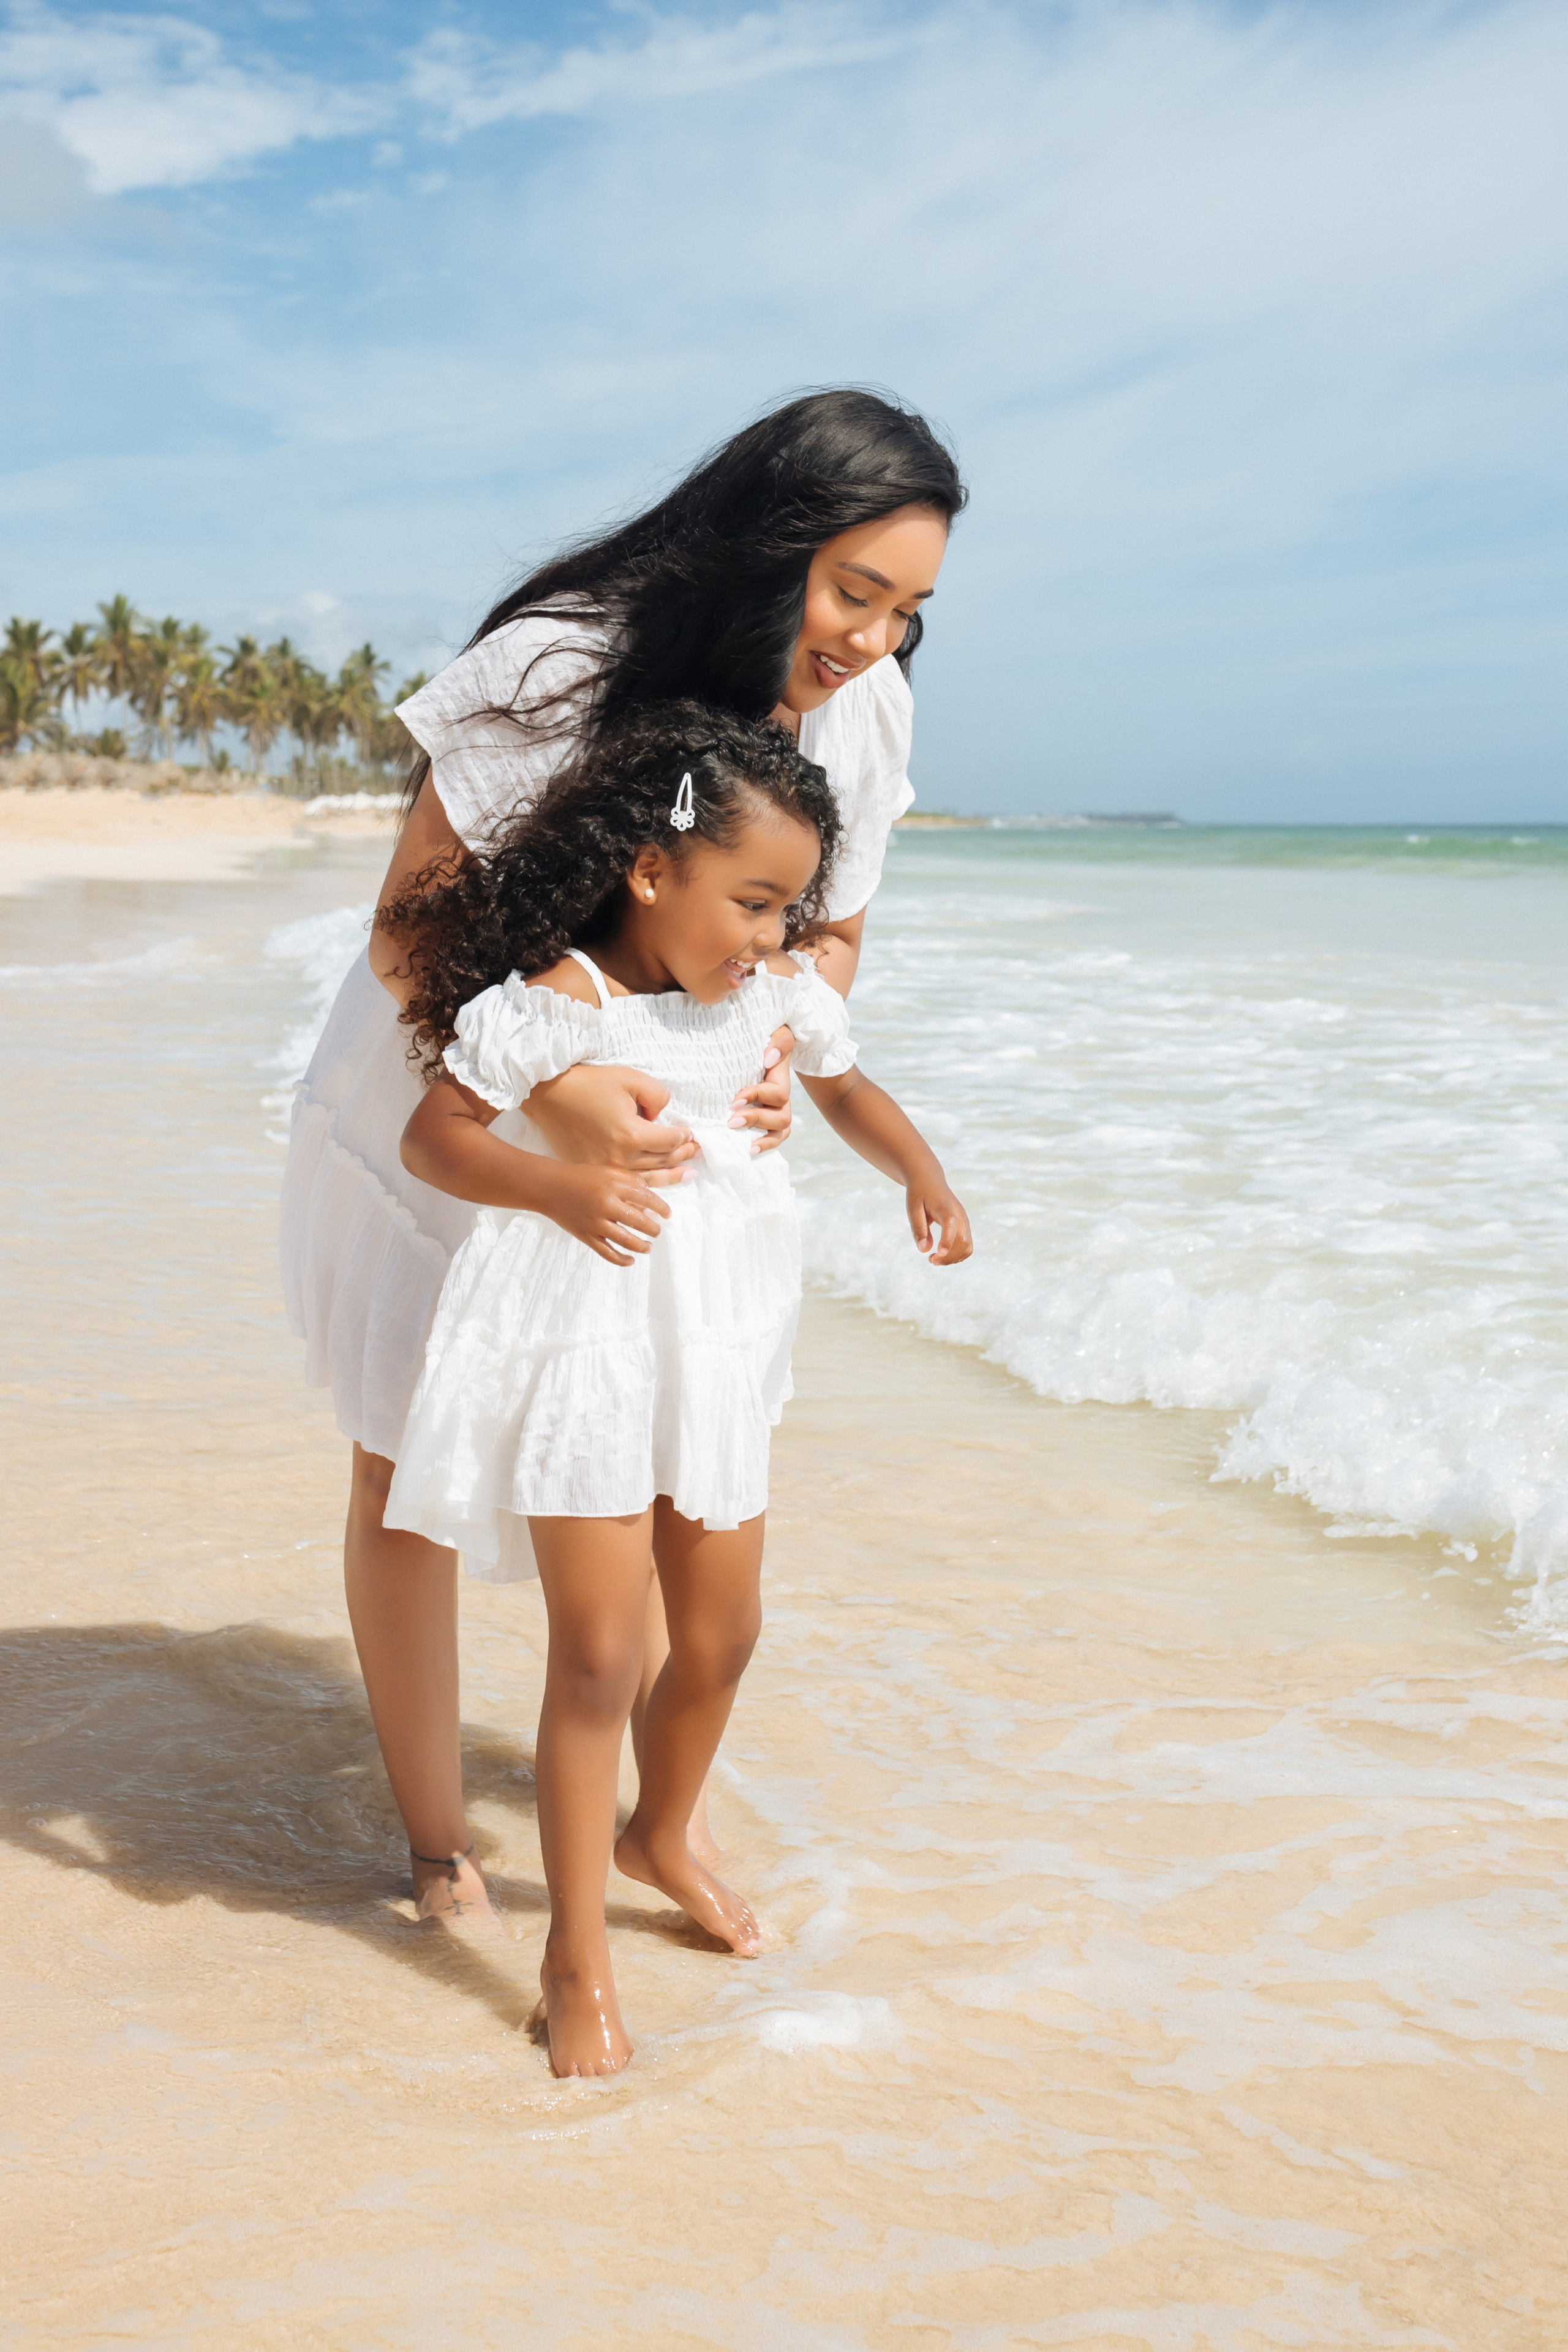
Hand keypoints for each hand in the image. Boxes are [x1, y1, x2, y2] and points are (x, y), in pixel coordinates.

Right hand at [527, 1063, 699, 1180]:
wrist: (548, 1096)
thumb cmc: (588, 1084)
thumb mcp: (630, 1079)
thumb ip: (658, 1096)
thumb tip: (663, 1116)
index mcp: (632, 1134)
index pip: (670, 1141)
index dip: (684, 1136)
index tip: (690, 1133)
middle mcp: (620, 1158)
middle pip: (662, 1162)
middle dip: (683, 1156)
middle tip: (696, 1153)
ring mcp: (604, 1168)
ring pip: (647, 1179)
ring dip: (670, 1177)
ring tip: (686, 1175)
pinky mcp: (592, 1170)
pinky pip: (624, 1184)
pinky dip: (643, 1188)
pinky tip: (653, 1191)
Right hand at [541, 1164, 677, 1266]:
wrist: (550, 1187)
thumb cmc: (581, 1177)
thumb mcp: (607, 1171)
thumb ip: (630, 1182)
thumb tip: (650, 1203)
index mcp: (614, 1185)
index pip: (647, 1199)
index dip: (662, 1208)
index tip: (667, 1214)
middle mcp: (606, 1204)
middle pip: (640, 1221)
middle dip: (654, 1229)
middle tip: (657, 1231)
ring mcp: (596, 1222)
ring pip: (627, 1240)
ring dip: (642, 1246)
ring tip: (648, 1247)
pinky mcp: (586, 1236)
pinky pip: (607, 1252)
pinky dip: (621, 1259)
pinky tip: (631, 1260)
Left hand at [728, 1032, 793, 1153]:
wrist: (762, 1041)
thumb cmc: (764, 1036)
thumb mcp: (776, 1031)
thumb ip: (779, 1041)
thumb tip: (769, 1059)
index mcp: (780, 1076)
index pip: (777, 1092)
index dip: (758, 1097)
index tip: (735, 1100)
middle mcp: (780, 1095)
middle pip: (782, 1116)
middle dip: (756, 1120)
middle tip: (730, 1121)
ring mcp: (776, 1108)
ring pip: (780, 1130)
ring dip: (761, 1137)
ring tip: (741, 1141)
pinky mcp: (767, 1116)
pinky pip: (775, 1136)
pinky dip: (765, 1145)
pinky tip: (749, 1150)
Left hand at [907, 1183, 972, 1266]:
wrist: (930, 1181)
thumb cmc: (919, 1194)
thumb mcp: (913, 1209)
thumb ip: (919, 1228)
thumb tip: (924, 1250)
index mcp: (946, 1208)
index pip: (951, 1225)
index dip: (947, 1241)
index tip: (938, 1254)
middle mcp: (960, 1215)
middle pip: (963, 1241)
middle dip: (948, 1257)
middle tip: (931, 1260)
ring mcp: (965, 1221)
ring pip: (967, 1246)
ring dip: (953, 1258)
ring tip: (934, 1259)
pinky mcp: (964, 1226)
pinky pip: (967, 1245)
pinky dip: (957, 1255)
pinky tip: (942, 1255)